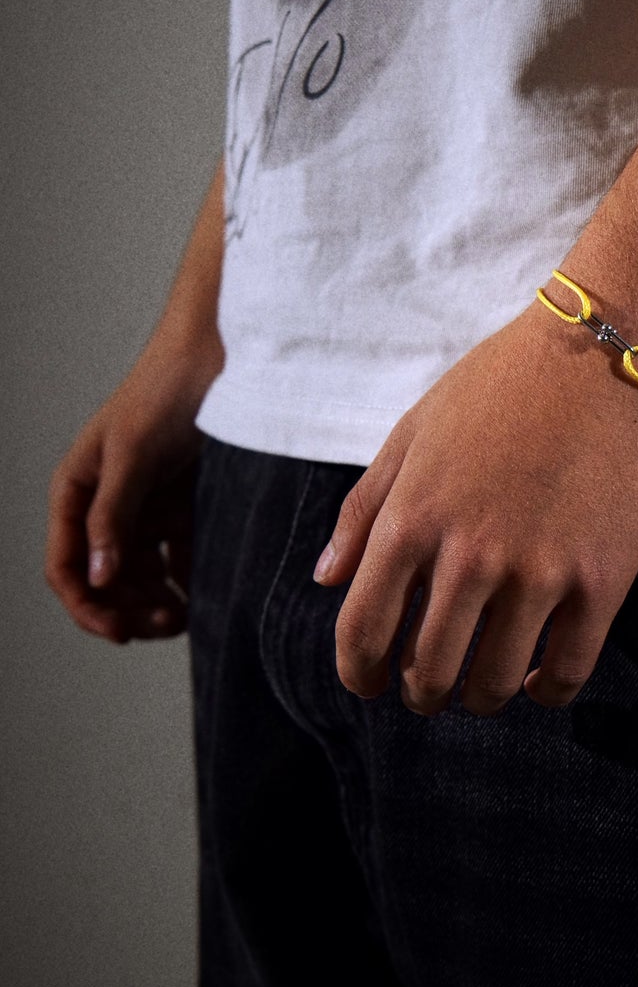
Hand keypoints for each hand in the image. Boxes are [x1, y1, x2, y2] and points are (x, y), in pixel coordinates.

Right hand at [45, 341, 212, 642]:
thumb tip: (96, 576)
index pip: (66, 566)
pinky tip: (209, 592)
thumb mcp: (133, 454)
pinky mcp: (185, 505)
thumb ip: (113, 515)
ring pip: (144, 575)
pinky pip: (180, 556)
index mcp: (77, 491)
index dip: (87, 606)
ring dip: (159, 601)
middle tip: (166, 624)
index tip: (120, 632)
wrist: (223, 354)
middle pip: (106, 579)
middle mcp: (107, 504)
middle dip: (129, 608)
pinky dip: (190, 578)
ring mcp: (147, 507)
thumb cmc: (167, 391)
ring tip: (189, 614)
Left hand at [313, 300, 637, 711]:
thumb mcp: (414, 431)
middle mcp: (469, 556)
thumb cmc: (503, 385)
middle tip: (429, 688)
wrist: (606, 355)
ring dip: (479, 697)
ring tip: (482, 686)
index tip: (371, 683)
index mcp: (412, 520)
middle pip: (428, 672)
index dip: (360, 673)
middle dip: (421, 692)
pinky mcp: (600, 581)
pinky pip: (565, 671)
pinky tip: (537, 680)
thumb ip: (364, 508)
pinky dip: (545, 691)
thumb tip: (327, 578)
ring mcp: (537, 572)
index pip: (363, 633)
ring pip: (493, 682)